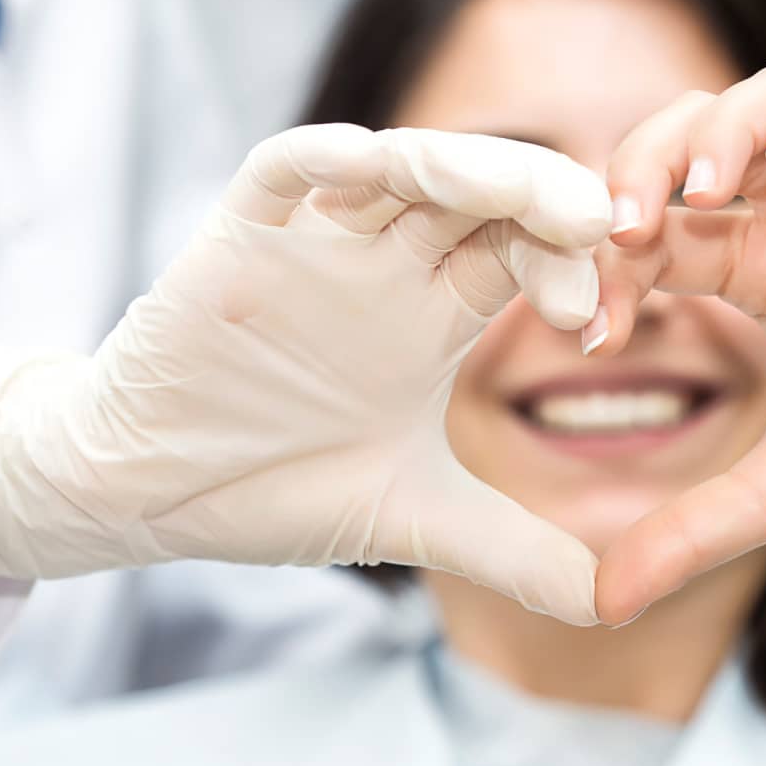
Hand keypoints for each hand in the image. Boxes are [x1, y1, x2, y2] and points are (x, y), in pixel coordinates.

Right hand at [0, 124, 613, 624]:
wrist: (151, 493)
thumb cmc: (271, 488)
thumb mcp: (413, 520)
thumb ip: (513, 552)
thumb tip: (614, 606)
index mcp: (431, 315)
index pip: (520, 254)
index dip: (568, 268)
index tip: (596, 319)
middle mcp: (382, 266)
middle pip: (477, 196)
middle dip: (538, 197)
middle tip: (594, 224)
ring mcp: (312, 245)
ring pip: (395, 168)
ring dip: (456, 165)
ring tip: (513, 190)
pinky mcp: (236, 239)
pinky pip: (280, 173)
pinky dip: (322, 159)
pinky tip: (369, 163)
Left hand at [591, 62, 765, 623]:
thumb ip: (691, 532)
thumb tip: (602, 603)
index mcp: (755, 273)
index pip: (654, 230)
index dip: (608, 260)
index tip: (593, 327)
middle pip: (692, 140)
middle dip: (641, 164)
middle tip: (622, 224)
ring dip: (720, 128)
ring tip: (700, 190)